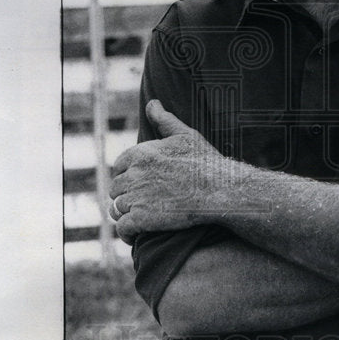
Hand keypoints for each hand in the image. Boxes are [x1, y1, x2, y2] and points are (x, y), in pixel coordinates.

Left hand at [108, 100, 233, 242]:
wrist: (222, 191)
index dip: (129, 176)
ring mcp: (136, 197)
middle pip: (116, 188)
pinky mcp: (141, 219)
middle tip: (140, 204)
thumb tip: (152, 103)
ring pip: (117, 209)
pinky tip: (135, 236)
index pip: (120, 166)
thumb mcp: (186, 136)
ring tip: (138, 220)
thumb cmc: (208, 163)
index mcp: (141, 153)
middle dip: (126, 196)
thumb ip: (165, 120)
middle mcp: (134, 173)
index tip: (139, 184)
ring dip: (125, 215)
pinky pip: (122, 228)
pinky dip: (127, 234)